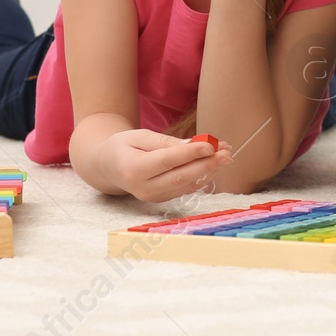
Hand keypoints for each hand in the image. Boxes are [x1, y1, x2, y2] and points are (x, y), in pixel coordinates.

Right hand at [101, 128, 232, 202]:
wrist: (108, 166)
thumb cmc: (124, 146)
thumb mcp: (138, 136)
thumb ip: (164, 142)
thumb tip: (192, 145)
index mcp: (133, 170)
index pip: (167, 162)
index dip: (191, 154)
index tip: (211, 146)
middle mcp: (143, 188)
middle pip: (181, 177)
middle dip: (207, 165)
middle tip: (227, 152)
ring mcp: (153, 197)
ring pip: (187, 184)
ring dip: (209, 170)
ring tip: (226, 153)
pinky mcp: (162, 199)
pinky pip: (186, 188)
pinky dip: (202, 176)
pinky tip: (214, 163)